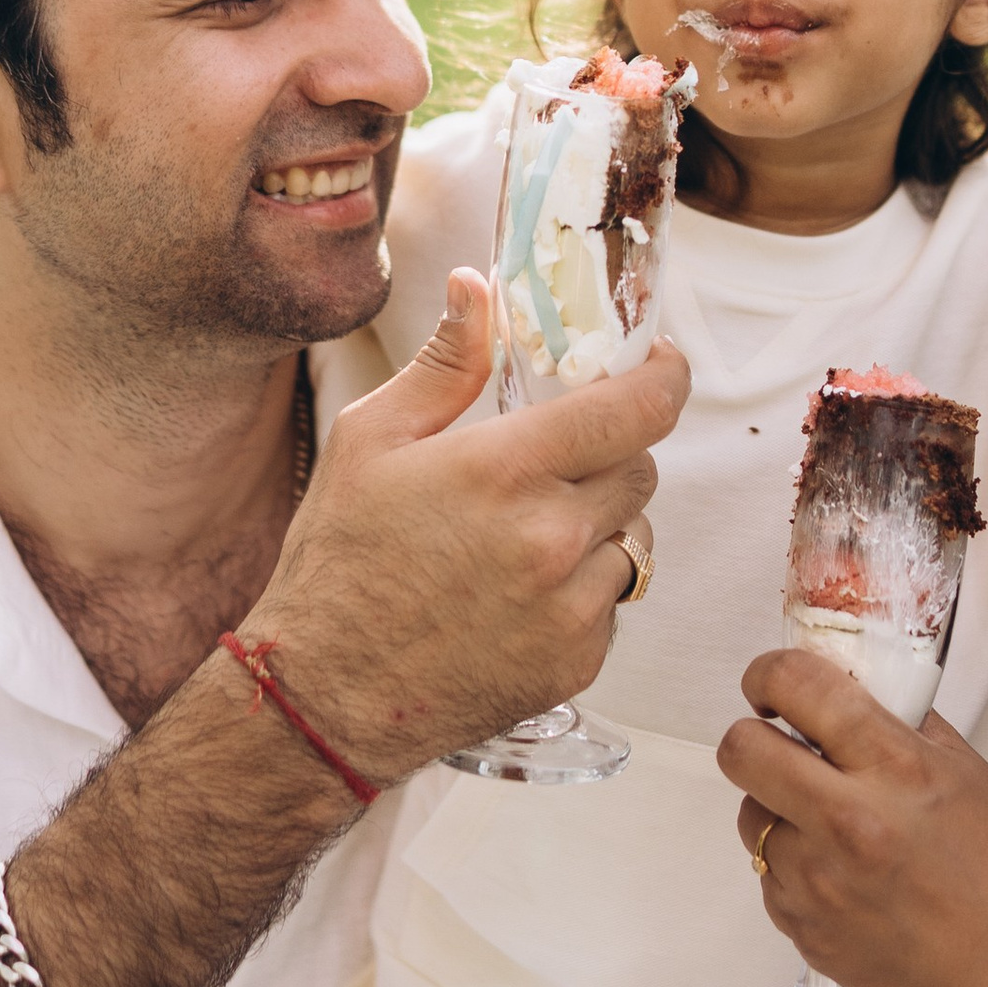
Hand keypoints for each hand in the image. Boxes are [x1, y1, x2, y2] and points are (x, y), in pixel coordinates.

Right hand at [248, 270, 681, 783]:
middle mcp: (554, 536)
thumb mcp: (370, 441)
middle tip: (555, 463)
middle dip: (611, 454)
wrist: (324, 699)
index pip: (638, 408)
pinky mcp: (578, 662)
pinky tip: (520, 594)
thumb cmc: (339, 564)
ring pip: (635, 537)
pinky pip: (612, 602)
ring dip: (601, 525)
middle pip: (642, 468)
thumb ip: (444, 362)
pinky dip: (584, 589)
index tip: (660, 365)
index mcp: (507, 468)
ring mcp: (572, 606)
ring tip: (528, 536)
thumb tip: (476, 287)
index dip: (664, 377)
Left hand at [720, 646, 987, 986]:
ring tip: (830, 824)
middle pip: (741, 750)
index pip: (798, 687)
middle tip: (781, 745)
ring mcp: (816, 882)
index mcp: (895, 768)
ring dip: (777, 807)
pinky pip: (768, 874)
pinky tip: (844, 876)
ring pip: (749, 814)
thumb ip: (896, 722)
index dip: (770, 673)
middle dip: (753, 737)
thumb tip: (840, 687)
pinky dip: (794, 864)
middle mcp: (845, 822)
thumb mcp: (964, 769)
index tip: (772, 683)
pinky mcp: (800, 928)